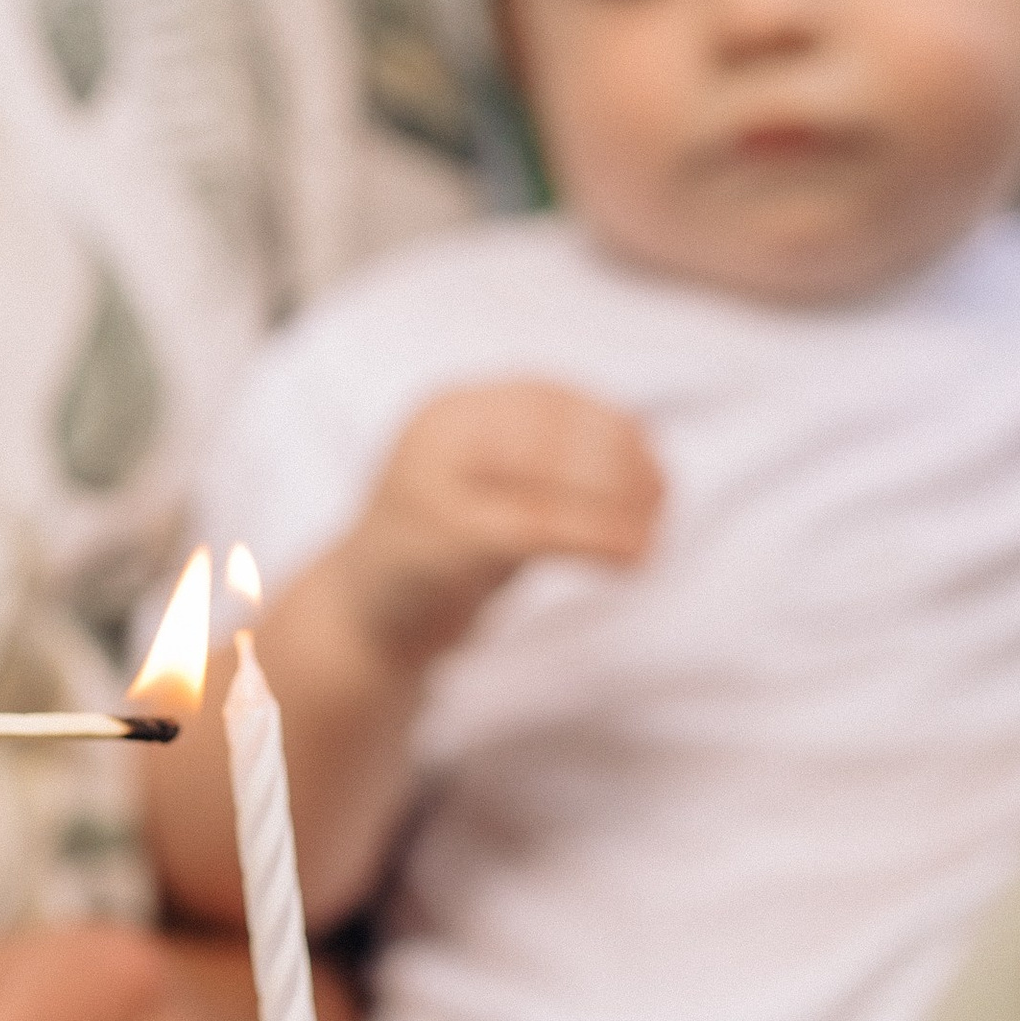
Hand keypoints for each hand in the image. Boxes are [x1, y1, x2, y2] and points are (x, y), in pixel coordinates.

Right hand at [336, 381, 660, 669]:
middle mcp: (438, 434)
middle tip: (662, 505)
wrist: (357, 621)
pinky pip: (534, 529)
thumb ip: (546, 463)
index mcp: (452, 411)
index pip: (550, 399)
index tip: (658, 470)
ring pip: (546, 478)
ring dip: (614, 506)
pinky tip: (633, 558)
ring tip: (650, 540)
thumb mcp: (491, 492)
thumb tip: (643, 451)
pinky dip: (594, 539)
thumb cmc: (435, 557)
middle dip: (619, 465)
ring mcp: (431, 485)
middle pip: (553, 430)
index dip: (615, 428)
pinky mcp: (439, 542)